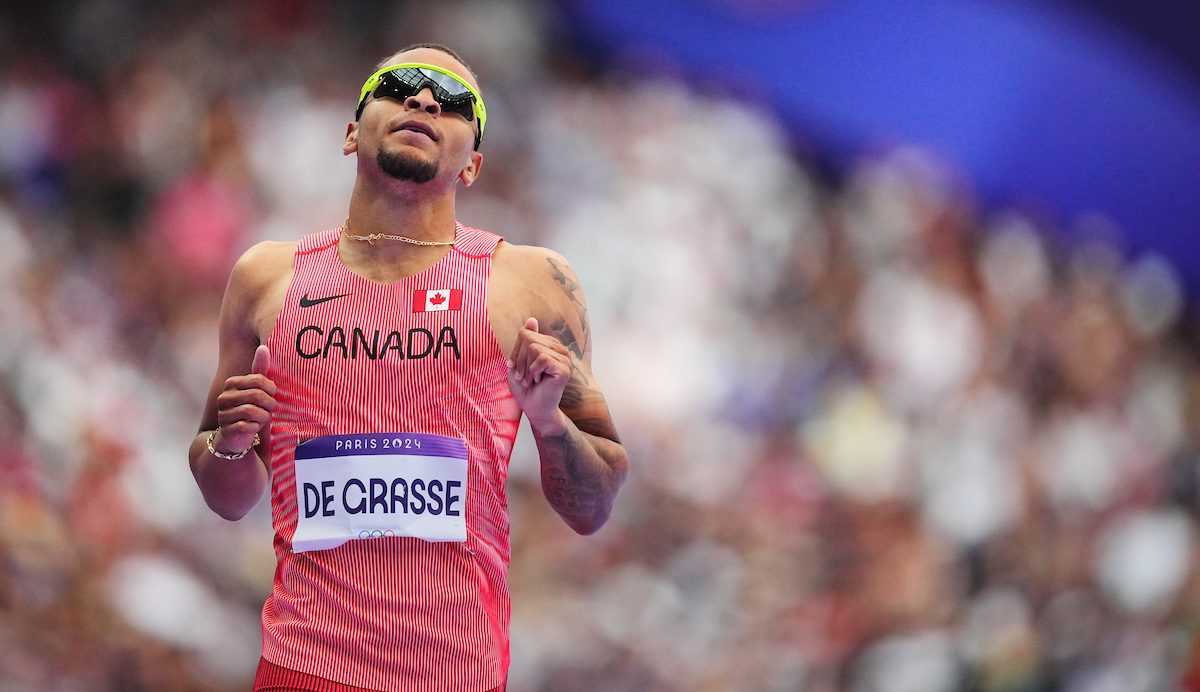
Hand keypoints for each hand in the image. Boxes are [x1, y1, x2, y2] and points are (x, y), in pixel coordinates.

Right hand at [214, 345, 276, 455]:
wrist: (236, 438)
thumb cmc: (251, 411)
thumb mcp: (257, 390)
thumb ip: (260, 370)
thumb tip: (264, 347)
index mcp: (232, 384)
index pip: (258, 380)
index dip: (271, 389)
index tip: (273, 395)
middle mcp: (224, 397)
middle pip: (257, 395)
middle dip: (269, 404)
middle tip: (271, 410)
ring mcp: (223, 414)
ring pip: (253, 411)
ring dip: (264, 417)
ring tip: (263, 419)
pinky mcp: (226, 430)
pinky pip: (248, 426)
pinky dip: (256, 428)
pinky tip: (254, 428)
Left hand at [508, 317, 571, 435]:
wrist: (535, 411)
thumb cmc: (526, 388)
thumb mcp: (519, 361)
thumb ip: (525, 341)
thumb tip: (532, 318)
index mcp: (550, 345)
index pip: (525, 333)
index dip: (515, 351)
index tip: (515, 367)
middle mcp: (559, 349)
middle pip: (528, 338)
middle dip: (519, 359)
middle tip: (523, 376)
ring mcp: (564, 359)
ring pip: (534, 347)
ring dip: (526, 368)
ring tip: (531, 380)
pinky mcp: (564, 369)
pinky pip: (542, 358)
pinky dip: (533, 371)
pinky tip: (538, 381)